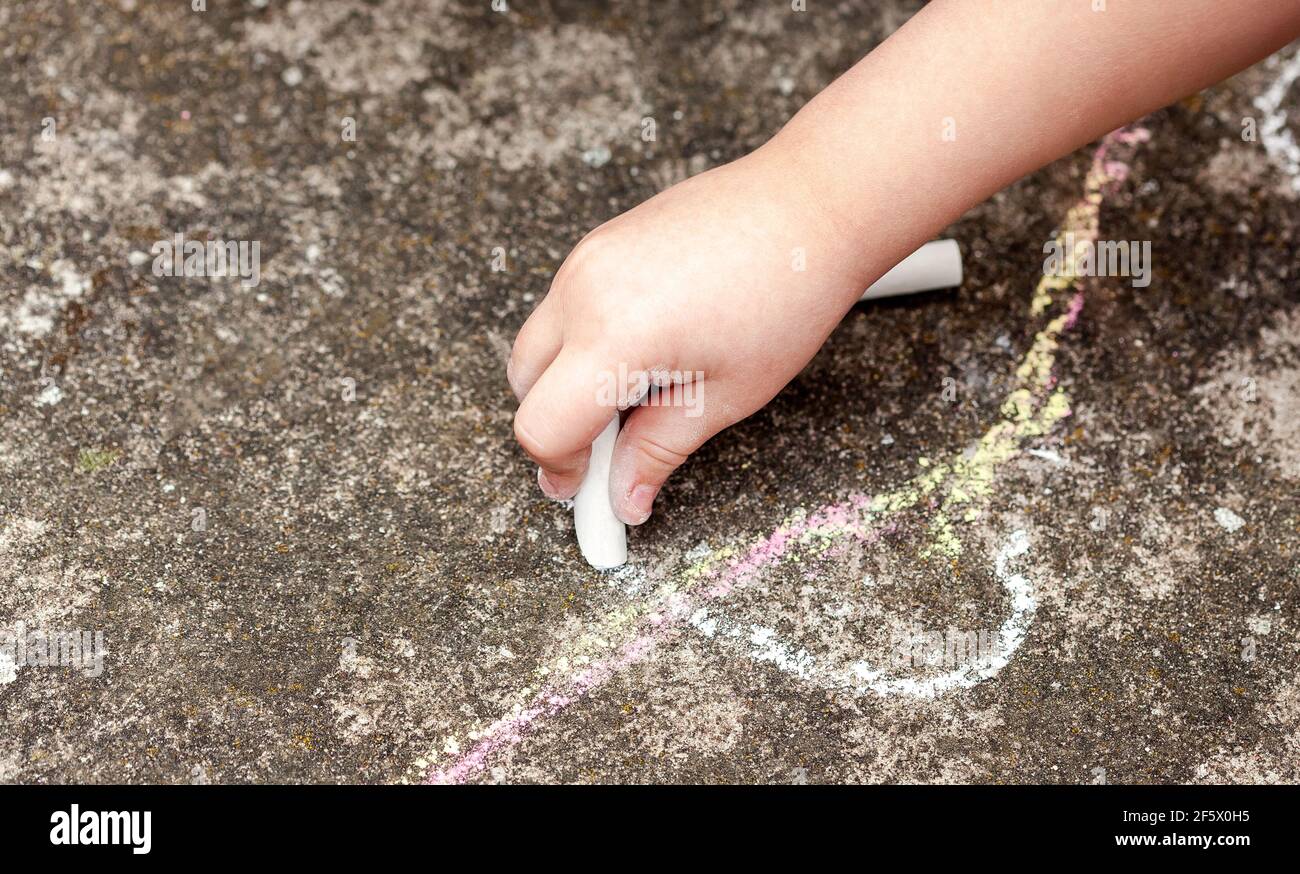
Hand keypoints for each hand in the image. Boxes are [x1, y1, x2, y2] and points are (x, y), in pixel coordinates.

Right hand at [508, 141, 872, 524]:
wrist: (812, 202)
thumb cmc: (787, 293)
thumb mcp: (726, 393)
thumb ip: (658, 450)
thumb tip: (623, 499)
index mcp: (613, 336)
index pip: (540, 425)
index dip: (560, 468)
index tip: (588, 489)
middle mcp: (583, 289)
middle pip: (523, 384)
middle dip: (556, 425)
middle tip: (613, 450)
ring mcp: (586, 258)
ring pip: (538, 342)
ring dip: (566, 382)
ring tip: (640, 394)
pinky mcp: (600, 241)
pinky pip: (564, 306)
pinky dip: (582, 343)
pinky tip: (646, 351)